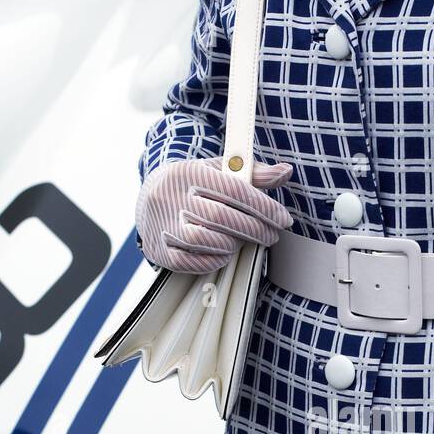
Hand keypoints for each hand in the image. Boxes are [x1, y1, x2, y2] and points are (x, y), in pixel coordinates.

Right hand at [135, 156, 293, 274]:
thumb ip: (253, 173)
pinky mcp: (159, 250)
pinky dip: (215, 260)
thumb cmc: (193, 184)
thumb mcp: (218, 171)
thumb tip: (285, 172)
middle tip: (272, 235)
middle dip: (256, 229)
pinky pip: (192, 262)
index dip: (264, 207)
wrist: (148, 197)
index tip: (284, 220)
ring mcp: (163, 225)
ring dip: (234, 244)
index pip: (234, 190)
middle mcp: (172, 197)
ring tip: (244, 240)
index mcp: (189, 172)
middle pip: (223, 218)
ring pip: (207, 240)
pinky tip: (224, 253)